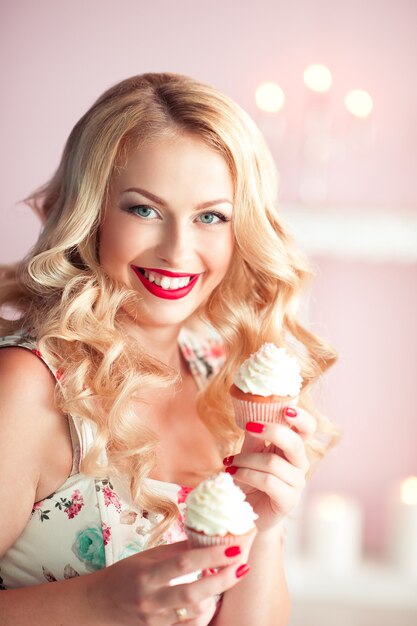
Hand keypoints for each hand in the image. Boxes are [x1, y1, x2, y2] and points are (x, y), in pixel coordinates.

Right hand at [93, 539, 252, 624]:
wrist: (100, 605)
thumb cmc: (126, 575)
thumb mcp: (148, 556)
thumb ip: (177, 550)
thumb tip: (207, 537)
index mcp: (147, 574)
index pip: (184, 563)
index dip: (211, 556)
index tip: (234, 547)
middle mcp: (151, 599)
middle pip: (193, 593)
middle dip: (222, 580)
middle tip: (243, 565)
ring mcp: (155, 620)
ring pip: (194, 614)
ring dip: (216, 597)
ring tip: (229, 579)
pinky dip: (204, 614)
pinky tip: (213, 600)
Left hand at [223, 408, 315, 530]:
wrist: (245, 511)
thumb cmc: (249, 479)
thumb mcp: (249, 452)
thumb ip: (254, 435)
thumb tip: (251, 413)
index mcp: (292, 447)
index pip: (307, 428)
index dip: (301, 418)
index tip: (286, 409)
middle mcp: (299, 463)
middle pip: (294, 442)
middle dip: (271, 431)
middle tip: (250, 426)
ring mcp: (296, 483)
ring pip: (273, 463)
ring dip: (246, 460)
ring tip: (230, 464)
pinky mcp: (288, 500)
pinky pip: (268, 481)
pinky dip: (247, 475)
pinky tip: (234, 475)